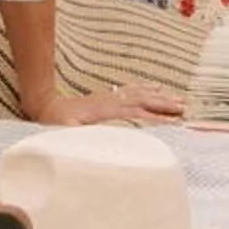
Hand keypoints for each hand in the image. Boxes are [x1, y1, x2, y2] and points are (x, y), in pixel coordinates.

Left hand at [44, 83, 186, 124]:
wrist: (44, 107)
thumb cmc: (55, 124)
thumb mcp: (66, 133)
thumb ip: (81, 137)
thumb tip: (100, 141)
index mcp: (104, 110)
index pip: (135, 111)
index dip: (155, 115)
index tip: (173, 121)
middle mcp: (110, 100)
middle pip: (143, 99)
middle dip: (164, 103)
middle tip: (184, 108)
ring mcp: (109, 97)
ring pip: (140, 93)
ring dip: (159, 96)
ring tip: (178, 99)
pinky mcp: (107, 97)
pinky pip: (131, 90)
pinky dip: (146, 88)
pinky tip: (155, 87)